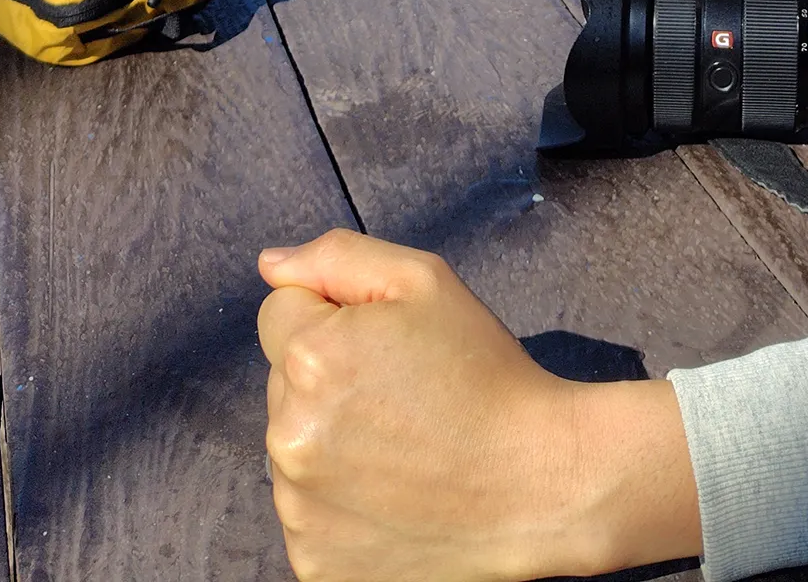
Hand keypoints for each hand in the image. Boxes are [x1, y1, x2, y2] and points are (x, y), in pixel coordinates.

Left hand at [257, 231, 701, 581]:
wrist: (537, 486)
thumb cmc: (485, 374)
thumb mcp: (424, 282)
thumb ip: (338, 257)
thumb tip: (270, 265)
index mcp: (311, 357)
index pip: (279, 310)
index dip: (333, 314)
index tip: (385, 341)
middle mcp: (288, 437)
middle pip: (283, 380)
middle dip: (329, 375)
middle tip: (402, 393)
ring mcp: (298, 509)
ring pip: (293, 445)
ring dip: (330, 438)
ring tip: (403, 446)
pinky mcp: (313, 562)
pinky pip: (308, 509)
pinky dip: (339, 500)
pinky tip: (394, 494)